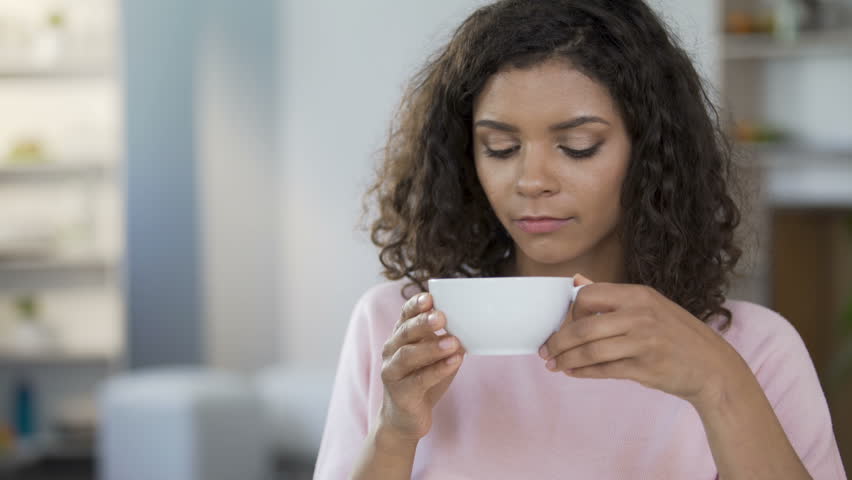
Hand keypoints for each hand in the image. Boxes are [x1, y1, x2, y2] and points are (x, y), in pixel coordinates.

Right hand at [378, 292, 464, 441]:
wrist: (406, 419)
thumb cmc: (423, 381)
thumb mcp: (436, 357)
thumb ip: (447, 340)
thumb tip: (473, 325)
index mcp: (400, 337)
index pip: (404, 315)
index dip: (415, 305)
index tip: (430, 297)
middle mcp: (391, 351)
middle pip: (405, 332)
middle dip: (423, 323)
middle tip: (441, 316)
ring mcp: (392, 372)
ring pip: (408, 355)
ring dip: (431, 347)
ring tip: (452, 341)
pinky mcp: (400, 393)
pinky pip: (419, 380)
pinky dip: (437, 370)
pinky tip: (454, 362)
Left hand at [540, 275, 749, 408]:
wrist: (713, 366)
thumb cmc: (677, 335)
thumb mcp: (650, 306)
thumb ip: (613, 299)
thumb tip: (576, 284)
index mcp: (638, 295)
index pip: (587, 296)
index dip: (570, 312)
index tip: (564, 325)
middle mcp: (639, 315)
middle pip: (582, 327)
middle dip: (558, 341)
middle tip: (546, 350)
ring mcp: (643, 342)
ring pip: (589, 351)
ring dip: (566, 359)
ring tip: (554, 364)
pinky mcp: (644, 367)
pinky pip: (602, 370)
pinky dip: (582, 372)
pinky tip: (572, 372)